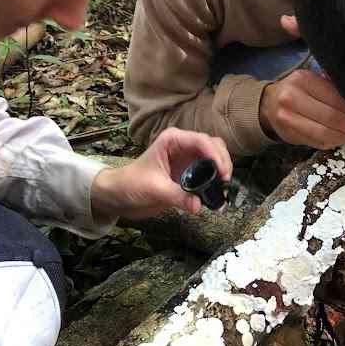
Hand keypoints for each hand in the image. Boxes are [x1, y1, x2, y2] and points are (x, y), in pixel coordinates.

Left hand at [91, 128, 231, 220]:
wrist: (119, 196)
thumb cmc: (131, 184)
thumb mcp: (154, 189)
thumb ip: (177, 196)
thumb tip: (198, 205)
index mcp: (173, 140)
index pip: (202, 141)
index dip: (215, 155)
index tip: (222, 173)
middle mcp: (183, 146)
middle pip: (213, 146)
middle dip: (222, 161)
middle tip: (225, 180)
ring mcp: (188, 159)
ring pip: (214, 157)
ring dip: (222, 170)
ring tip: (223, 188)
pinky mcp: (189, 173)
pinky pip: (209, 173)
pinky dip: (216, 182)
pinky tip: (217, 195)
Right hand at [260, 69, 344, 149]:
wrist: (268, 105)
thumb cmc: (296, 91)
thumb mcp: (312, 81)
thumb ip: (333, 88)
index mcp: (302, 80)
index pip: (336, 97)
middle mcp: (292, 99)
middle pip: (333, 117)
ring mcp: (289, 119)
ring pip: (326, 133)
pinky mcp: (290, 136)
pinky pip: (319, 142)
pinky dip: (336, 142)